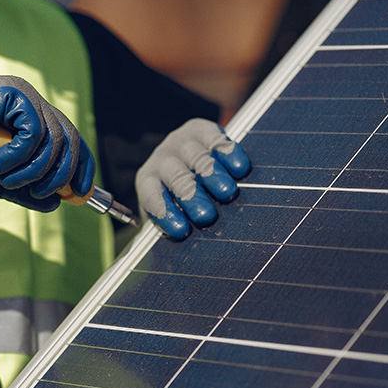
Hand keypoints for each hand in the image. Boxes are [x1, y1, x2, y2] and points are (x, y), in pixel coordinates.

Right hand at [0, 72, 93, 211]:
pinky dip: (17, 157)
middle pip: (70, 140)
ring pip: (54, 141)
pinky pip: (34, 134)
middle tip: (43, 193)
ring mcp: (24, 96)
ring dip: (32, 171)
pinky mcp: (14, 93)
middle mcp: (31, 103)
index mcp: (28, 118)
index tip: (80, 194)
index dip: (81, 167)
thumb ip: (24, 190)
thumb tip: (55, 204)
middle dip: (63, 175)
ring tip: (5, 180)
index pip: (69, 140)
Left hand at [135, 118, 249, 239]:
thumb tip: (175, 259)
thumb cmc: (180, 200)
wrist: (186, 158)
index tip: (181, 231)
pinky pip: (215, 139)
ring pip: (197, 158)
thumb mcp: (171, 215)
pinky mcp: (201, 128)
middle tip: (205, 215)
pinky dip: (228, 153)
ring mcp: (181, 142)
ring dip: (211, 176)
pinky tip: (240, 168)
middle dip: (190, 197)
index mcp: (148, 183)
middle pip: (176, 178)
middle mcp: (162, 160)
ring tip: (226, 192)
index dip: (165, 213)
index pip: (152, 197)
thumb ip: (173, 229)